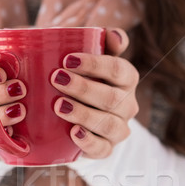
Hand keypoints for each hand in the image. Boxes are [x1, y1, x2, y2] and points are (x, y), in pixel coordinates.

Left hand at [50, 28, 139, 158]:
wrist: (68, 115)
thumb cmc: (77, 77)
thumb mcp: (85, 57)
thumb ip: (100, 41)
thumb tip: (115, 36)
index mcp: (127, 79)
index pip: (119, 70)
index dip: (95, 65)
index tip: (68, 59)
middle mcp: (127, 104)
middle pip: (112, 98)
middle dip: (84, 88)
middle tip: (56, 79)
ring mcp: (119, 128)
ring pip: (109, 124)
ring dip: (84, 114)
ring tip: (59, 106)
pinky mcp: (106, 148)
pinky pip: (103, 149)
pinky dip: (89, 141)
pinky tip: (73, 133)